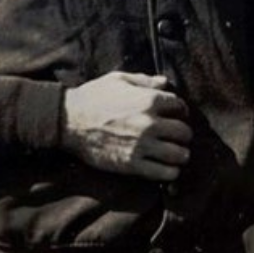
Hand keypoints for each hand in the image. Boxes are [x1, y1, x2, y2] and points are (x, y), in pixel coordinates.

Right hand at [61, 72, 192, 180]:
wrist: (69, 121)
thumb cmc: (93, 96)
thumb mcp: (119, 80)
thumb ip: (145, 81)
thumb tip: (165, 82)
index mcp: (149, 100)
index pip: (179, 106)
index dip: (180, 110)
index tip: (176, 115)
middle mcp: (150, 123)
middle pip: (183, 131)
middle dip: (184, 133)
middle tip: (179, 136)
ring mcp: (142, 145)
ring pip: (178, 154)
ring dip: (181, 154)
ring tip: (178, 154)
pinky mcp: (131, 164)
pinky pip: (163, 173)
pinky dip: (171, 173)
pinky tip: (169, 169)